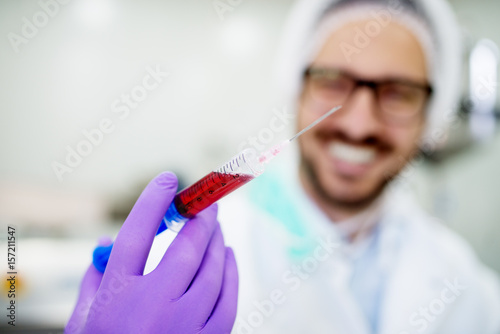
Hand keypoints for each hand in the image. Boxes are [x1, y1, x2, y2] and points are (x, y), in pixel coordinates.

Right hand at [65, 172, 238, 333]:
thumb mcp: (83, 322)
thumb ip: (95, 280)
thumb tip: (107, 242)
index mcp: (115, 297)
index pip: (135, 234)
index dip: (154, 201)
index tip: (170, 179)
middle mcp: (151, 308)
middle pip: (186, 248)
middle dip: (201, 218)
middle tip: (207, 204)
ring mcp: (183, 327)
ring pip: (214, 271)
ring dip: (218, 243)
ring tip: (217, 228)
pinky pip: (229, 300)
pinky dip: (233, 273)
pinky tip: (229, 257)